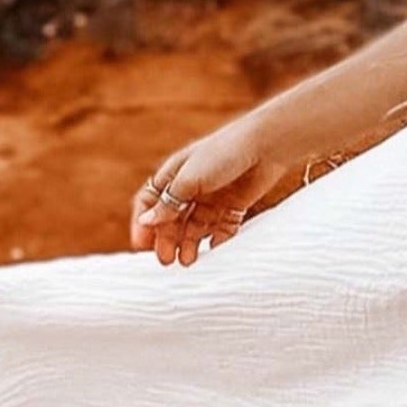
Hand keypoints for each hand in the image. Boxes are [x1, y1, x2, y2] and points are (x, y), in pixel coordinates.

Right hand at [128, 111, 320, 268]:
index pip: (150, 201)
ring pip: (195, 227)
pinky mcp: (233, 205)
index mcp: (174, 174)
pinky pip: (221, 229)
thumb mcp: (189, 179)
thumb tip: (146, 221)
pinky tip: (213, 249)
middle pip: (172, 219)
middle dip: (167, 239)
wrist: (265, 145)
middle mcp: (191, 187)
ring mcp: (212, 197)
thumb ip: (168, 202)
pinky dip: (216, 240)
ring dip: (188, 244)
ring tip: (187, 261)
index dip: (144, 223)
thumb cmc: (223, 153)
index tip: (141, 245)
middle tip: (166, 260)